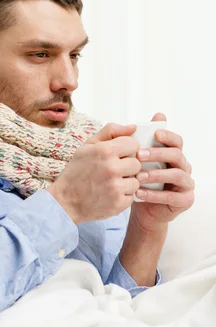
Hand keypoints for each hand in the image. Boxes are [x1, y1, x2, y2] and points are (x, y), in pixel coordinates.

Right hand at [47, 123, 141, 224]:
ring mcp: (115, 187)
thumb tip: (133, 127)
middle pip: (137, 163)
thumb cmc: (76, 172)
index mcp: (105, 151)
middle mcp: (112, 168)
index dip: (127, 150)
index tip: (118, 155)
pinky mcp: (118, 203)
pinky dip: (122, 196)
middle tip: (112, 171)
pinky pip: (131, 196)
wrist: (64, 202)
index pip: (134, 144)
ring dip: (126, 183)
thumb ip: (111, 131)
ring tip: (111, 184)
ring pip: (136, 180)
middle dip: (127, 167)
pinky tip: (110, 195)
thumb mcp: (88, 146)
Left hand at [131, 113, 194, 231]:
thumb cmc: (143, 183)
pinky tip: (139, 193)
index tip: (155, 134)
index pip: (177, 142)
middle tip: (139, 155)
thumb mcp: (141, 162)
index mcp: (174, 156)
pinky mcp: (185, 201)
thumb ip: (146, 140)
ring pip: (176, 175)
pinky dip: (154, 195)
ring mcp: (186, 184)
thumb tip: (157, 116)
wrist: (143, 210)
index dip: (168, 136)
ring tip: (139, 177)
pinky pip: (172, 196)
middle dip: (158, 154)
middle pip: (177, 155)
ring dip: (156, 174)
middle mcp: (184, 168)